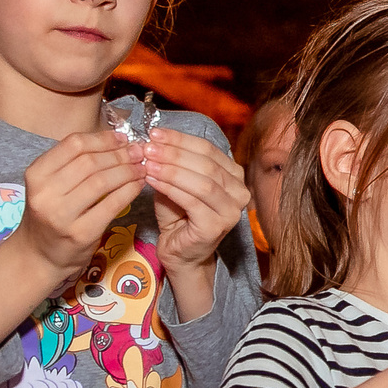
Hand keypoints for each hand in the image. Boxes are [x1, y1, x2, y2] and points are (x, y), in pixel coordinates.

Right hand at [15, 130, 146, 278]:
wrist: (38, 255)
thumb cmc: (51, 214)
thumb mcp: (50, 184)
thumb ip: (74, 162)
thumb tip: (116, 139)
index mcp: (36, 174)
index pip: (74, 145)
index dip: (103, 138)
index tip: (122, 138)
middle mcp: (45, 193)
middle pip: (90, 162)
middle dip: (119, 154)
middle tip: (138, 152)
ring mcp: (62, 215)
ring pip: (102, 181)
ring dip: (127, 171)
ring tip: (142, 167)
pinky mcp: (81, 233)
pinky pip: (112, 205)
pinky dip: (129, 191)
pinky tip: (138, 185)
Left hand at [143, 126, 252, 271]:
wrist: (181, 254)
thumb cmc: (179, 217)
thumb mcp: (176, 184)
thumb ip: (172, 164)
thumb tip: (154, 142)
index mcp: (233, 176)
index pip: (208, 149)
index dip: (181, 139)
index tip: (155, 132)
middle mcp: (240, 192)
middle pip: (207, 163)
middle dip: (174, 152)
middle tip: (148, 147)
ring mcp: (231, 211)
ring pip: (202, 181)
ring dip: (171, 169)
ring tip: (147, 162)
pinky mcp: (217, 226)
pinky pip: (192, 201)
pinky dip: (170, 187)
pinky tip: (152, 180)